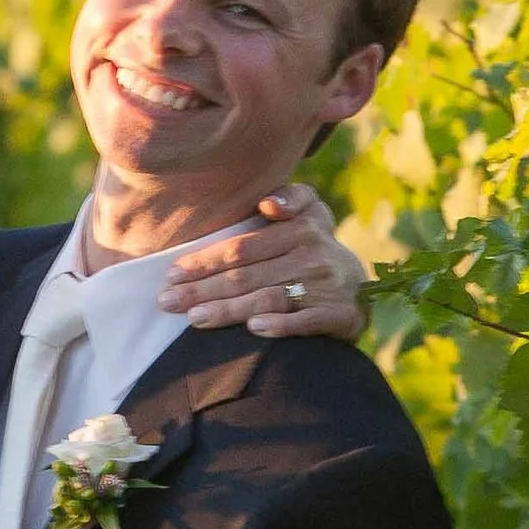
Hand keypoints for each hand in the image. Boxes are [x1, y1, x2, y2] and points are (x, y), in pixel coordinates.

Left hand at [164, 183, 372, 340]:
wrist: (361, 288)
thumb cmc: (317, 246)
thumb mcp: (312, 212)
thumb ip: (292, 198)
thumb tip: (268, 203)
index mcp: (301, 229)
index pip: (242, 248)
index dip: (205, 260)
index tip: (171, 274)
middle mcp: (312, 256)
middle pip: (247, 276)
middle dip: (203, 289)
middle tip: (167, 301)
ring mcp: (325, 288)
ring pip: (268, 299)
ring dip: (230, 310)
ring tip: (194, 318)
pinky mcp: (338, 315)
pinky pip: (305, 322)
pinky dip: (280, 326)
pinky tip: (254, 330)